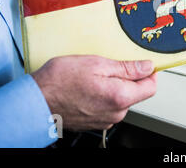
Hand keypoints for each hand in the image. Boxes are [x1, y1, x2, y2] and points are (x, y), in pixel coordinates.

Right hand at [31, 55, 156, 130]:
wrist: (35, 101)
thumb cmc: (60, 81)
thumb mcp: (97, 64)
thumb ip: (127, 68)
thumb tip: (147, 66)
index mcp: (120, 97)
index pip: (151, 86)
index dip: (149, 72)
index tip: (142, 63)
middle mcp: (116, 113)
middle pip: (136, 92)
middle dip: (128, 78)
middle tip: (109, 65)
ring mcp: (106, 119)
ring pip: (122, 98)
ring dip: (114, 86)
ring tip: (94, 76)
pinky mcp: (96, 121)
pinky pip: (109, 105)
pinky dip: (104, 94)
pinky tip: (89, 87)